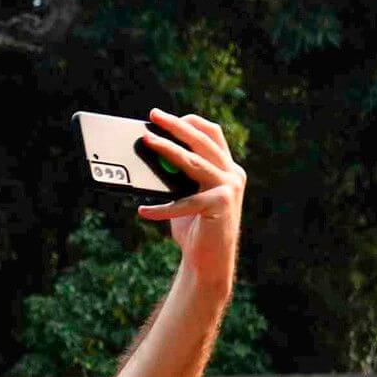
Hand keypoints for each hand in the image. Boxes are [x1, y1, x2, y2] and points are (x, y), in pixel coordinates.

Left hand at [135, 108, 244, 287]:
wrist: (209, 261)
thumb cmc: (194, 227)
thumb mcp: (185, 195)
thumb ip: (176, 176)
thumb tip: (151, 154)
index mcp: (227, 168)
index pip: (212, 134)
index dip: (190, 122)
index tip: (164, 117)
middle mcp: (233, 174)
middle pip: (202, 140)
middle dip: (176, 125)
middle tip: (154, 116)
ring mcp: (229, 188)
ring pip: (194, 162)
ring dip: (168, 150)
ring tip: (147, 142)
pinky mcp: (220, 205)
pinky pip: (183, 202)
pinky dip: (160, 208)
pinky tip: (143, 210)